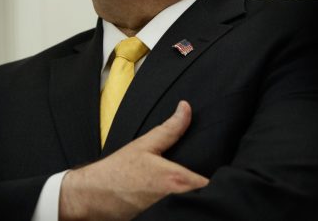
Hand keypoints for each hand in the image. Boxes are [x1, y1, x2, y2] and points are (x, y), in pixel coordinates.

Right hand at [58, 100, 208, 220]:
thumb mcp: (144, 145)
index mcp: (175, 181)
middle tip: (212, 181)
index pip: (211, 185)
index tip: (225, 173)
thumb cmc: (117, 171)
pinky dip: (180, 209)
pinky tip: (179, 203)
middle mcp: (174, 201)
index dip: (222, 180)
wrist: (92, 195)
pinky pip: (176, 214)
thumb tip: (186, 108)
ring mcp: (166, 214)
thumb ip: (170, 128)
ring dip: (194, 201)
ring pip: (192, 208)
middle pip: (205, 199)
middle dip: (210, 192)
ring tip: (198, 193)